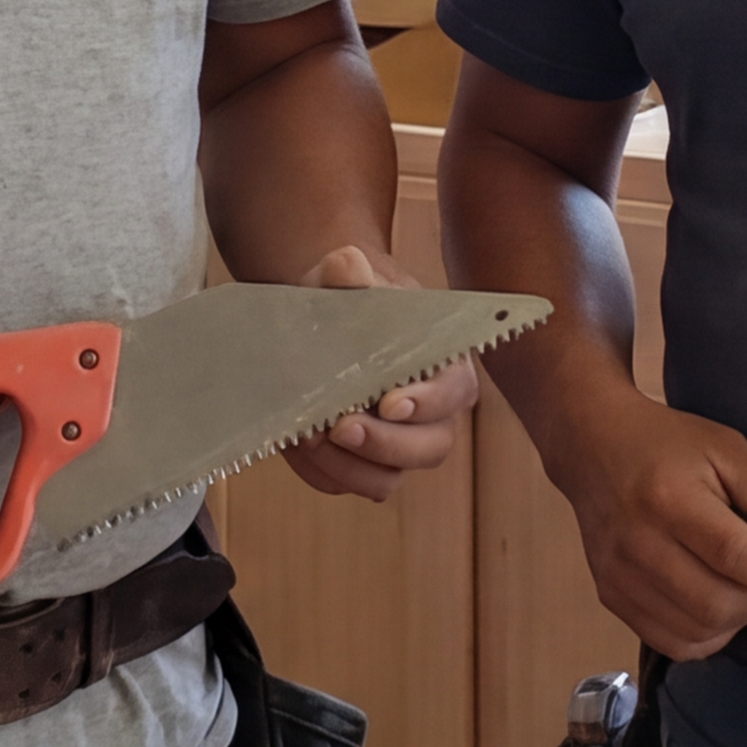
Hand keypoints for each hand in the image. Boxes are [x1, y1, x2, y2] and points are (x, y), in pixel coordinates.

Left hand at [279, 242, 479, 498]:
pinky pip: (345, 483)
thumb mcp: (348, 277)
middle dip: (384, 443)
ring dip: (347, 465)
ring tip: (309, 434)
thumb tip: (347, 264)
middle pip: (429, 449)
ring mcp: (396, 447)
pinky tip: (294, 442)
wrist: (319, 319)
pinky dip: (319, 469)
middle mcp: (431, 416)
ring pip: (386, 479)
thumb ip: (350, 272)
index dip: (427, 403)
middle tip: (340, 426)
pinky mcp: (360, 465)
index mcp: (445, 367)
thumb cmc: (348, 298)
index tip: (388, 401)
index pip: (452, 394)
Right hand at [533, 384, 746, 658]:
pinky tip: (715, 609)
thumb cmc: (663, 443)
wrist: (590, 447)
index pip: (729, 553)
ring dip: (735, 621)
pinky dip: (704, 635)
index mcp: (669, 498)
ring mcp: (619, 576)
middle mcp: (638, 543)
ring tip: (745, 592)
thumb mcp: (722, 447)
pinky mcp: (610, 596)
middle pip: (713, 603)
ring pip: (694, 631)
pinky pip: (669, 642)